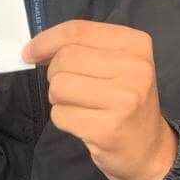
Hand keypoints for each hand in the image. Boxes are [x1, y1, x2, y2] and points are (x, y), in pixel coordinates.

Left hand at [23, 21, 178, 179]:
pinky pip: (61, 115)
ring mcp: (124, 99)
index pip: (77, 30)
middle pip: (66, 58)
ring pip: (59, 86)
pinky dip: (64, 119)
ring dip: (59, 98)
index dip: (46, 41)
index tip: (30, 52)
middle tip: (71, 88)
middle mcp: (135, 68)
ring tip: (81, 106)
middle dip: (56, 74)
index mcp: (136, 44)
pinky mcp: (109, 128)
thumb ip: (80, 48)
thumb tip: (34, 49)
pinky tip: (85, 123)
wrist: (148, 149)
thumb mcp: (116, 64)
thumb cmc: (125, 101)